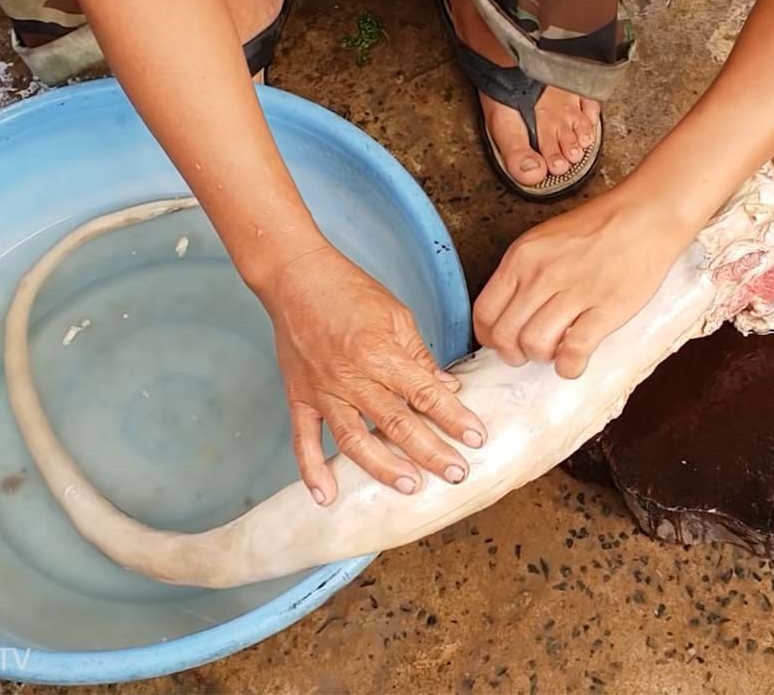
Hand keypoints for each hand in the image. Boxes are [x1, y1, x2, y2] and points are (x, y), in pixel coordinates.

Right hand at [260, 244, 486, 504]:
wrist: (296, 276)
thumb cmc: (349, 290)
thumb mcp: (395, 315)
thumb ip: (419, 355)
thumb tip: (447, 387)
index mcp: (382, 353)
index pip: (426, 394)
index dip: (454, 418)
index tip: (477, 438)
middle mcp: (353, 377)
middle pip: (397, 424)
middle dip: (430, 452)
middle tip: (457, 474)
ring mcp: (323, 391)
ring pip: (354, 439)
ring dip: (383, 468)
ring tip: (410, 487)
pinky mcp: (299, 396)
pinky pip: (303, 439)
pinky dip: (312, 469)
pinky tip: (327, 496)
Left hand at [474, 189, 690, 377]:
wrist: (646, 215)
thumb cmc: (596, 228)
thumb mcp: (543, 240)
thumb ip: (522, 272)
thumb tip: (509, 310)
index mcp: (521, 258)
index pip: (485, 311)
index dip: (489, 335)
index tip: (500, 342)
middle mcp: (541, 275)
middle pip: (505, 334)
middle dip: (512, 353)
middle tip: (527, 353)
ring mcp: (573, 292)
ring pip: (534, 345)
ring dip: (541, 357)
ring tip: (554, 351)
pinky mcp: (605, 309)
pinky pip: (574, 351)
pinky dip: (569, 366)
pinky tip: (573, 363)